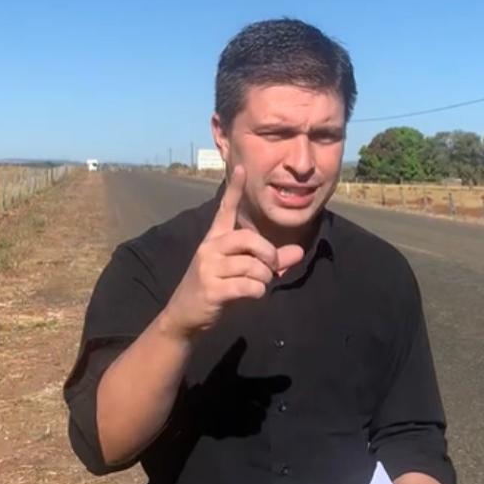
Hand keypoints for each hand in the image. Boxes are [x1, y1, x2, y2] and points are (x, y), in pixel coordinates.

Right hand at [160, 166, 303, 338]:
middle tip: (272, 268)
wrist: (185, 316)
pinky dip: (258, 292)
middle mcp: (210, 248)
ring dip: (264, 279)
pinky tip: (253, 295)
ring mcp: (208, 268)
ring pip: (252, 265)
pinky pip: (247, 286)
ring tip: (259, 286)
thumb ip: (270, 261)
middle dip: (268, 255)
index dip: (234, 190)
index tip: (241, 168)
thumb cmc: (216, 288)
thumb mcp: (242, 272)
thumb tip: (298, 252)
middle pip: (248, 239)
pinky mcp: (211, 288)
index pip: (225, 210)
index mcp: (215, 239)